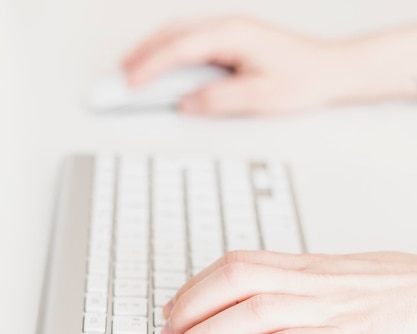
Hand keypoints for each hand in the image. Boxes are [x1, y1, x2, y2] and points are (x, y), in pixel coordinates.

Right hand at [122, 15, 342, 115]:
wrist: (330, 70)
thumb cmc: (303, 80)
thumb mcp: (260, 97)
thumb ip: (220, 99)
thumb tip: (187, 104)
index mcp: (234, 35)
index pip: (180, 48)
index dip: (151, 65)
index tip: (130, 82)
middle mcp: (229, 28)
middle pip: (173, 34)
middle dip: (141, 54)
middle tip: (118, 76)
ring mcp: (229, 33)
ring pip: (179, 36)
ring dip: (153, 52)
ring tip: (131, 72)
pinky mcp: (232, 43)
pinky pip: (191, 44)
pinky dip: (170, 55)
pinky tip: (162, 69)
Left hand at [161, 250, 416, 333]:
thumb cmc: (401, 293)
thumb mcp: (348, 276)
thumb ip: (307, 285)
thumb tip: (272, 295)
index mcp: (310, 268)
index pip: (241, 263)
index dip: (199, 282)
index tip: (177, 302)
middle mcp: (312, 284)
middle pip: (235, 280)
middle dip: (192, 303)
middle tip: (168, 329)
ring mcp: (328, 311)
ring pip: (252, 311)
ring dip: (208, 332)